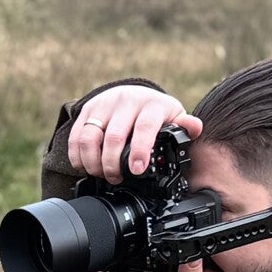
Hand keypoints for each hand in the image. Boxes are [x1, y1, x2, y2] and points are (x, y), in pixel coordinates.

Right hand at [68, 85, 202, 183]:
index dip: (139, 150)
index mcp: (151, 105)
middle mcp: (127, 101)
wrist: (132, 94)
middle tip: (115, 178)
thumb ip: (183, 126)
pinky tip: (84, 166)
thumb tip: (195, 127)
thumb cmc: (154, 113)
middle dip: (111, 164)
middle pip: (113, 137)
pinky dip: (77, 156)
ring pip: (89, 137)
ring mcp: (104, 105)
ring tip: (99, 173)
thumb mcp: (172, 118)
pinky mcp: (87, 110)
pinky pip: (76, 136)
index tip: (136, 170)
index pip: (143, 127)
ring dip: (92, 162)